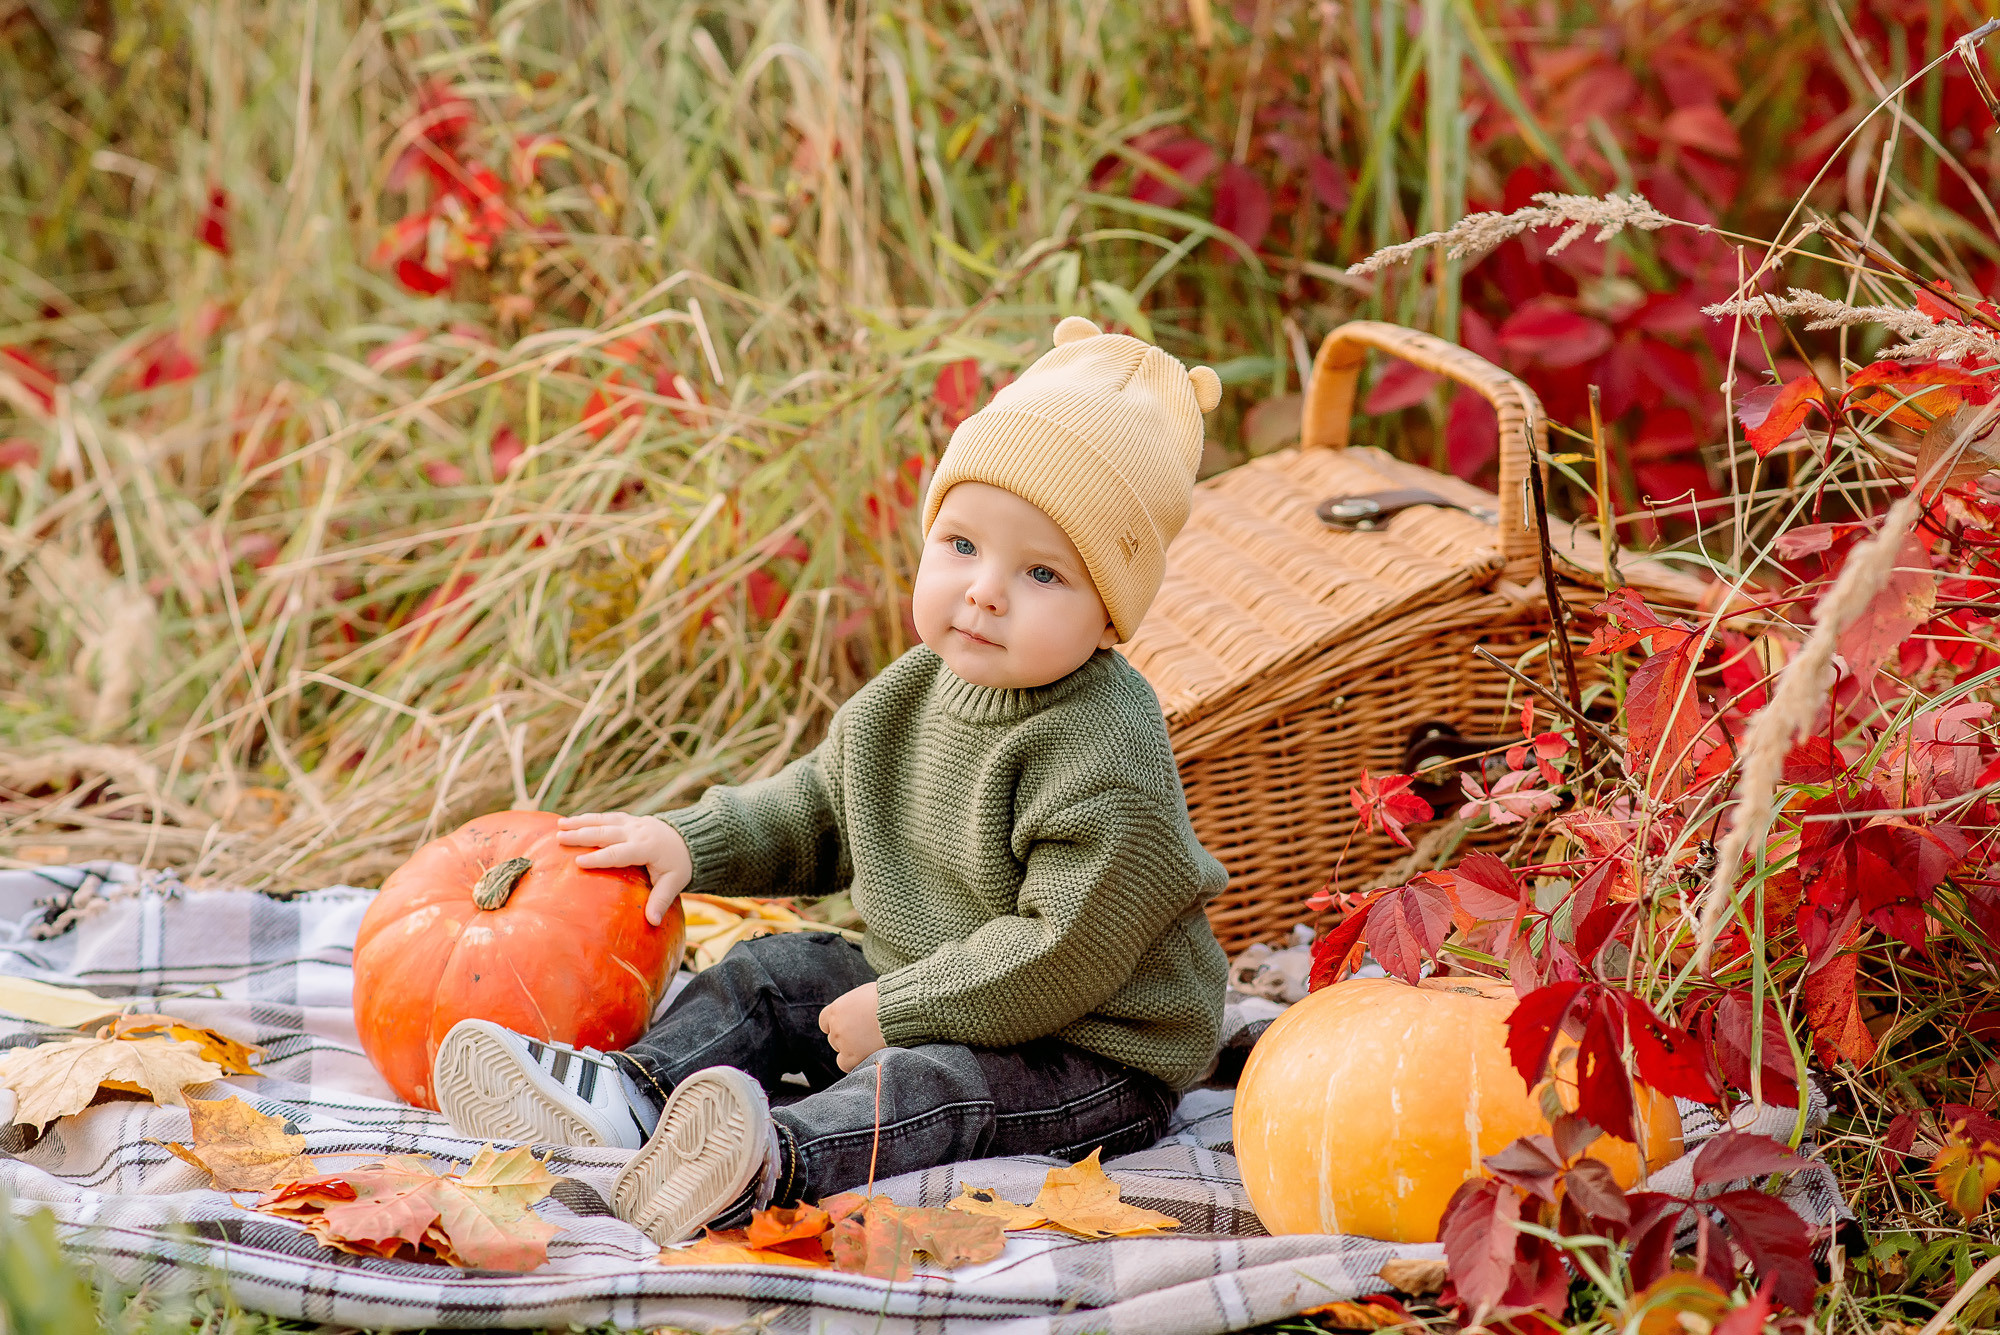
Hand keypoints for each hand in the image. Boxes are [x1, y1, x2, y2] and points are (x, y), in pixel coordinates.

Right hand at [556, 812, 692, 924]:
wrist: (691, 840)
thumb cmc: (680, 865)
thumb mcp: (675, 883)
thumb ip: (661, 901)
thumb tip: (652, 922)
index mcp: (647, 847)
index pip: (619, 853)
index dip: (599, 858)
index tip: (578, 862)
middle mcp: (638, 832)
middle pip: (606, 832)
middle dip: (582, 835)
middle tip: (560, 838)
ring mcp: (633, 823)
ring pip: (604, 820)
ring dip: (581, 822)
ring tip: (559, 825)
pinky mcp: (630, 820)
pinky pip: (607, 817)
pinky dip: (590, 818)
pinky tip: (573, 820)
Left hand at [818, 982, 885, 1072]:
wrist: (899, 1011)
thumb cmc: (888, 999)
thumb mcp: (865, 995)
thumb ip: (855, 1005)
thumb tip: (858, 1009)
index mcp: (836, 1009)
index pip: (826, 1022)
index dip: (837, 1025)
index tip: (849, 1026)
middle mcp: (836, 1026)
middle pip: (834, 1037)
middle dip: (847, 1036)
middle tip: (865, 1034)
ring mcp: (843, 1041)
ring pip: (840, 1049)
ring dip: (852, 1048)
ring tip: (870, 1042)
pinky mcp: (853, 1056)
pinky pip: (844, 1064)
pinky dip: (852, 1061)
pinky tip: (865, 1055)